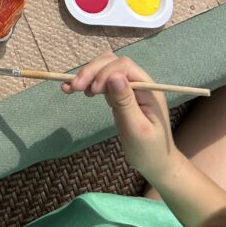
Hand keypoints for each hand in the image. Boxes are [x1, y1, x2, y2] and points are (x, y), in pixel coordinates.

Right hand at [63, 53, 176, 184]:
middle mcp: (139, 83)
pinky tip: (75, 89)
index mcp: (148, 89)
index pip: (124, 67)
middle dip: (92, 71)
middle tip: (73, 87)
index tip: (92, 91)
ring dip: (87, 75)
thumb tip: (114, 77)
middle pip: (112, 63)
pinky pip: (102, 81)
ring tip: (70, 87)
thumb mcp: (137, 128)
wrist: (155, 164)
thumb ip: (125, 102)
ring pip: (105, 69)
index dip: (105, 73)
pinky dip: (88, 83)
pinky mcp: (120, 94)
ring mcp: (129, 88)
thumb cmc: (148, 150)